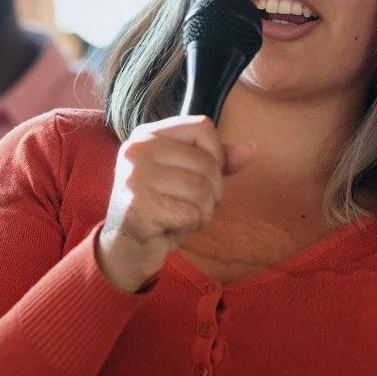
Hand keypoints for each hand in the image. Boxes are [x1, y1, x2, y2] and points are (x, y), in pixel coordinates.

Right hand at [96, 115, 255, 291]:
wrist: (126, 248)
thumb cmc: (162, 208)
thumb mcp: (188, 176)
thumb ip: (217, 161)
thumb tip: (250, 149)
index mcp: (147, 134)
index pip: (202, 127)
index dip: (216, 154)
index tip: (203, 175)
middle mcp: (138, 150)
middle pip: (207, 163)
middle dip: (211, 192)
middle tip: (187, 205)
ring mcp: (136, 178)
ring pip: (203, 191)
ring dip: (201, 212)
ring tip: (179, 216)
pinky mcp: (139, 207)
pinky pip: (192, 214)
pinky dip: (189, 227)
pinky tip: (169, 228)